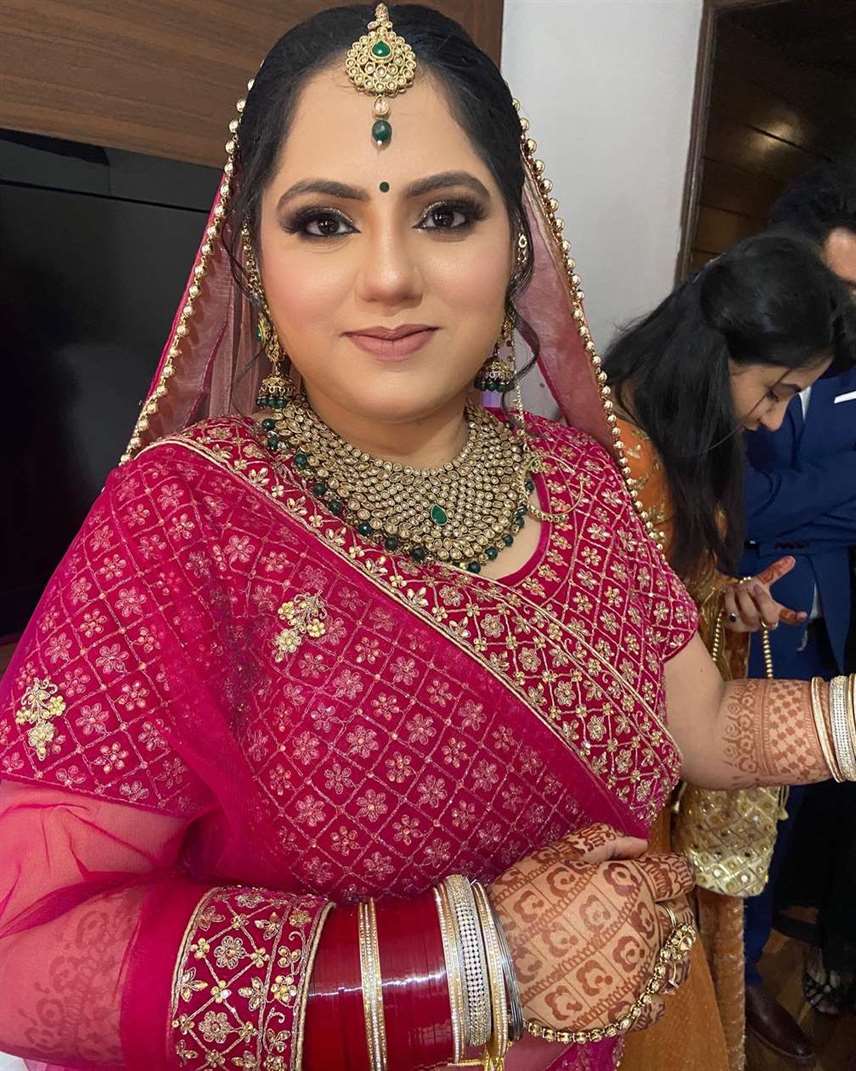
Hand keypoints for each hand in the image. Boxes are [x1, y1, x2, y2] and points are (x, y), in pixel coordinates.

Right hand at [489, 825, 695, 1036]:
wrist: (494, 957)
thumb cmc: (524, 899)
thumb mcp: (558, 855)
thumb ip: (604, 841)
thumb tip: (640, 845)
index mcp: (631, 888)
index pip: (678, 875)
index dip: (669, 869)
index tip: (654, 872)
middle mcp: (644, 932)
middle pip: (683, 916)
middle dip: (669, 905)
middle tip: (642, 903)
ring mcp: (637, 976)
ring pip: (678, 962)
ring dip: (666, 949)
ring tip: (639, 943)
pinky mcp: (625, 1010)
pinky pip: (658, 1002)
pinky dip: (651, 989)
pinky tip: (630, 978)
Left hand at [723, 556, 807, 631]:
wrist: (725, 600)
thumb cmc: (747, 593)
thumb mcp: (761, 582)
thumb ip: (775, 572)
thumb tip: (791, 558)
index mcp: (774, 611)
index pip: (788, 617)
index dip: (795, 617)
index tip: (803, 614)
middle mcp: (763, 621)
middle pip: (771, 617)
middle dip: (763, 600)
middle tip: (755, 587)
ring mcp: (749, 625)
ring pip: (750, 612)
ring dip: (743, 594)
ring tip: (739, 587)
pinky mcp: (734, 625)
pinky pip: (732, 609)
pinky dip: (730, 596)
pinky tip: (729, 591)